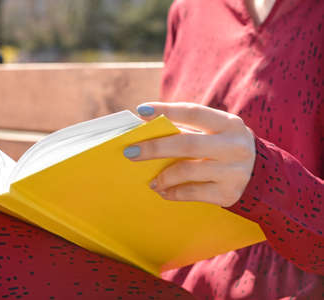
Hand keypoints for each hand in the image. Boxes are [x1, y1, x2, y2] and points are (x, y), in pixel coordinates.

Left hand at [124, 102, 255, 206]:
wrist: (263, 178)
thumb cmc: (225, 149)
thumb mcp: (216, 134)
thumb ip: (188, 131)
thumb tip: (146, 131)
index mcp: (228, 124)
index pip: (193, 112)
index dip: (166, 110)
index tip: (141, 111)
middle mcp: (234, 145)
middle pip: (186, 144)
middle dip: (154, 147)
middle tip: (130, 152)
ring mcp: (234, 170)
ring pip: (187, 171)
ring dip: (163, 176)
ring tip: (151, 181)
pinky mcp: (229, 193)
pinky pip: (193, 193)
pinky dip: (174, 192)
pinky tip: (163, 191)